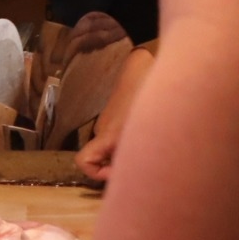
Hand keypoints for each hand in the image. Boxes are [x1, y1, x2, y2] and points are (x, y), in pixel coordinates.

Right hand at [74, 44, 154, 182]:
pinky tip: (153, 134)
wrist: (144, 65)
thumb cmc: (146, 95)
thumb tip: (139, 173)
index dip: (97, 174)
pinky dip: (131, 142)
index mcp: (107, 136)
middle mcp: (103, 131)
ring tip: (155, 148)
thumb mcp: (147, 129)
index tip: (120, 172)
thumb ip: (141, 153)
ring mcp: (109, 122)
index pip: (84, 162)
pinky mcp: (118, 115)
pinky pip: (118, 137)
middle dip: (119, 167)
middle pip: (100, 159)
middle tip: (145, 165)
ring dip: (128, 153)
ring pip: (111, 148)